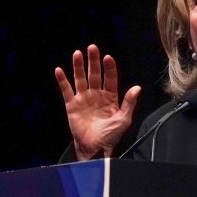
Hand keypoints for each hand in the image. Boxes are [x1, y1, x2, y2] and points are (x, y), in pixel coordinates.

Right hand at [54, 44, 141, 159]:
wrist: (96, 148)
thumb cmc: (111, 135)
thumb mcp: (124, 119)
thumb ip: (129, 103)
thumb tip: (137, 87)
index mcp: (111, 97)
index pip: (110, 78)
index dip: (109, 68)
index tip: (108, 58)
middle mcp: (97, 95)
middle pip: (95, 74)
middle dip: (93, 61)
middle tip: (92, 48)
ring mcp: (84, 99)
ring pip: (80, 79)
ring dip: (78, 66)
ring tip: (77, 53)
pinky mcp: (72, 105)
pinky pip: (66, 91)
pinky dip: (62, 81)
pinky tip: (59, 70)